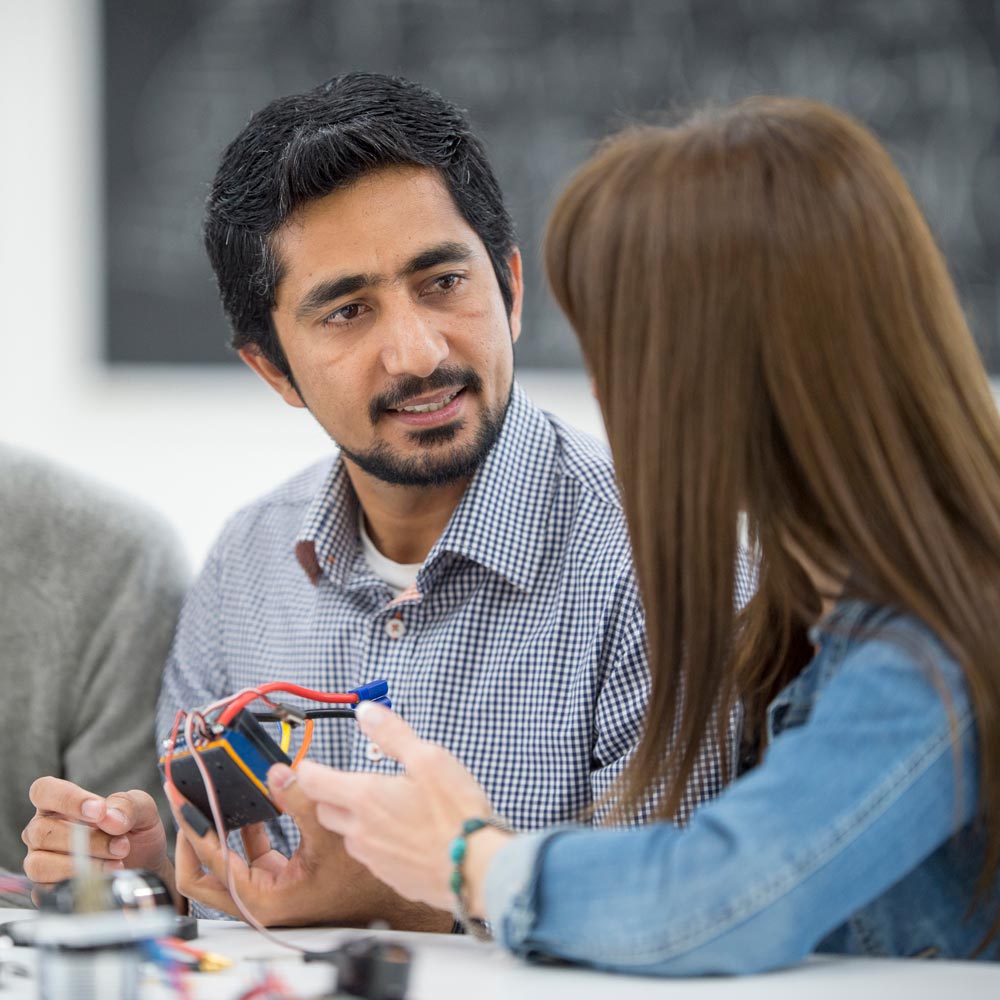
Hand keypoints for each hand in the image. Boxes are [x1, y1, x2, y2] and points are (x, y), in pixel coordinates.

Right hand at [23, 777, 170, 891]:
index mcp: (60, 804)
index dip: (68, 800)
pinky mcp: (45, 889)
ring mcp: (41, 861)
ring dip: (83, 864)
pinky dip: (78, 885)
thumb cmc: (136, 832)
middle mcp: (43, 830)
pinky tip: (103, 879)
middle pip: (42, 831)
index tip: (99, 811)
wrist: (146, 866)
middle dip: (87, 840)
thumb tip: (109, 818)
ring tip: (116, 862)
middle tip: (121, 845)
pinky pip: (47, 890)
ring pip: (40, 864)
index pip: (44, 791)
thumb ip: (128, 805)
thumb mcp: (142, 809)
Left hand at [168, 769, 449, 929]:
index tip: (178, 793)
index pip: (208, 859)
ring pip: (226, 865)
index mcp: (266, 898)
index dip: (191, 821)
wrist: (403, 899)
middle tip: (186, 798)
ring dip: (219, 829)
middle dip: (192, 833)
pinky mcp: (286, 883)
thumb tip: (276, 771)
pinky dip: (246, 832)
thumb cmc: (374, 877)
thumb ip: (302, 796)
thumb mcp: (336, 828)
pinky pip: (252, 859)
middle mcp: (263, 902)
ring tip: (214, 794)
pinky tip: (256, 805)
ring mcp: (273, 894)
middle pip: (203, 873)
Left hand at [294, 703, 505, 913]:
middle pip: (326, 810)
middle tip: (353, 783)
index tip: (307, 763)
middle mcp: (360, 831)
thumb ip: (393, 734)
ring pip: (349, 834)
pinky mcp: (390, 877)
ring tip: (387, 808)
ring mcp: (373, 858)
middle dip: (331, 794)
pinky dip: (379, 842)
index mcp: (365, 797)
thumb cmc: (456, 814)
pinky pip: (371, 856)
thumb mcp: (429, 759)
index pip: (313, 781)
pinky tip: (405, 835)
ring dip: (356, 820)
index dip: (305, 769)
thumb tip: (367, 712)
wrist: (477, 870)